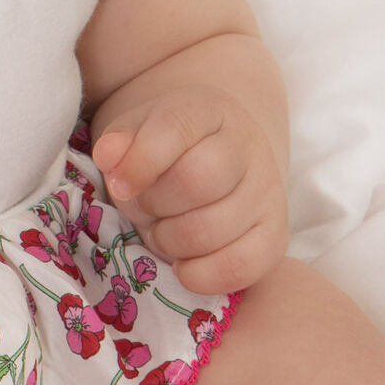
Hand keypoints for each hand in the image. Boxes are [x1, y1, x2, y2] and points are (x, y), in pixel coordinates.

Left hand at [89, 83, 288, 294]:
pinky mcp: (276, 236)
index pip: (175, 128)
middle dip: (154, 204)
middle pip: (196, 181)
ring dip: (170, 241)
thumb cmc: (169, 148)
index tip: (118, 185)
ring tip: (161, 230)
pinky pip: (241, 266)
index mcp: (208, 110)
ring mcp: (267, 192)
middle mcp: (246, 146)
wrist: (221, 158)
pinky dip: (202, 275)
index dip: (140, 162)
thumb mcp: (139, 129)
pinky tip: (183, 264)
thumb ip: (120, 141)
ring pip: (212, 229)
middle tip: (143, 207)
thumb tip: (108, 158)